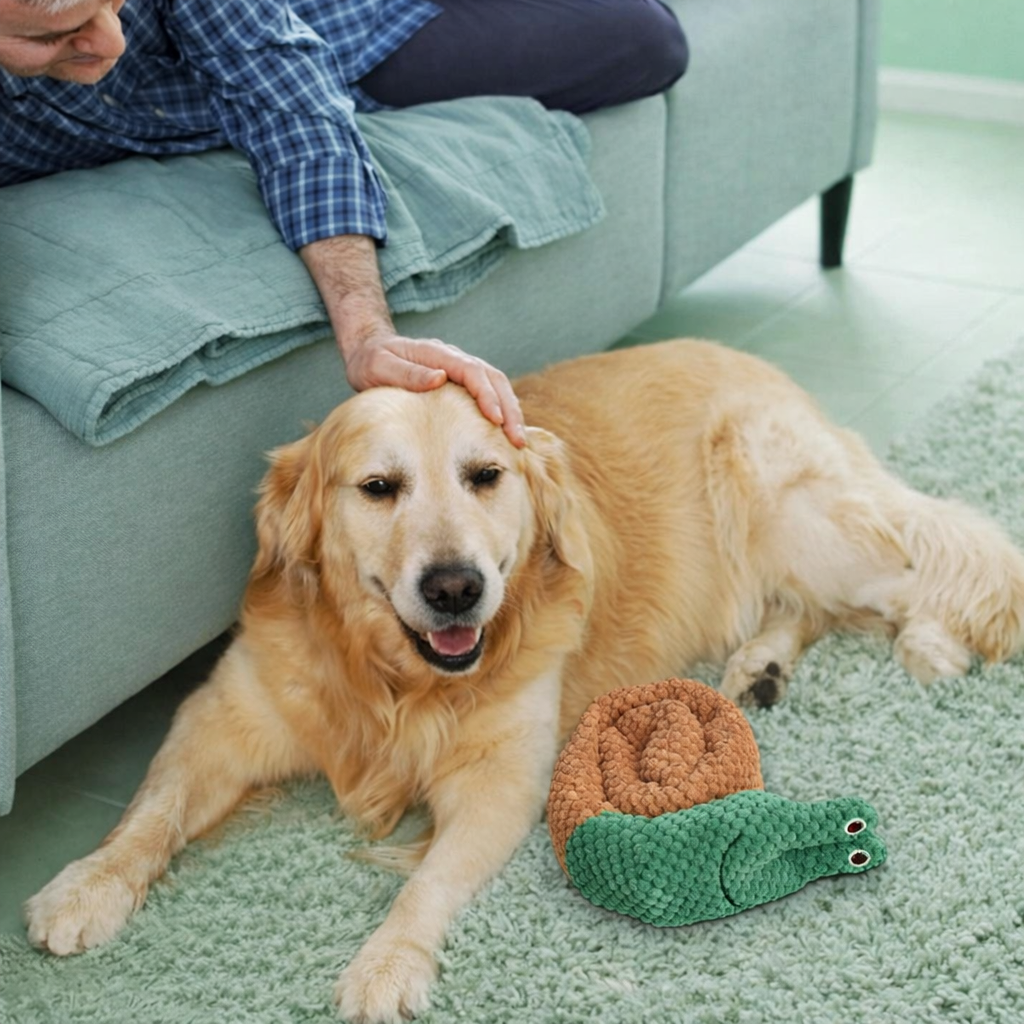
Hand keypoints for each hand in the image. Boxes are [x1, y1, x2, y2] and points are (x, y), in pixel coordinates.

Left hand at [344, 332, 525, 447]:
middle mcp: (454, 359)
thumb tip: (439, 378)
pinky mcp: (460, 383)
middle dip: (509, 409)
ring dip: (511, 413)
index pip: (473, 372)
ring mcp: (460, 370)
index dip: (487, 395)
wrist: (369, 351)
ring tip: (518, 442)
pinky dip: (501, 413)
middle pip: (494, 379)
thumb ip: (407, 373)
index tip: (496, 419)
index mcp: (438, 353)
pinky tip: (506, 434)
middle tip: (517, 440)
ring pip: (497, 387)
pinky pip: (488, 394)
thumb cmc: (371, 361)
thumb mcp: (379, 366)